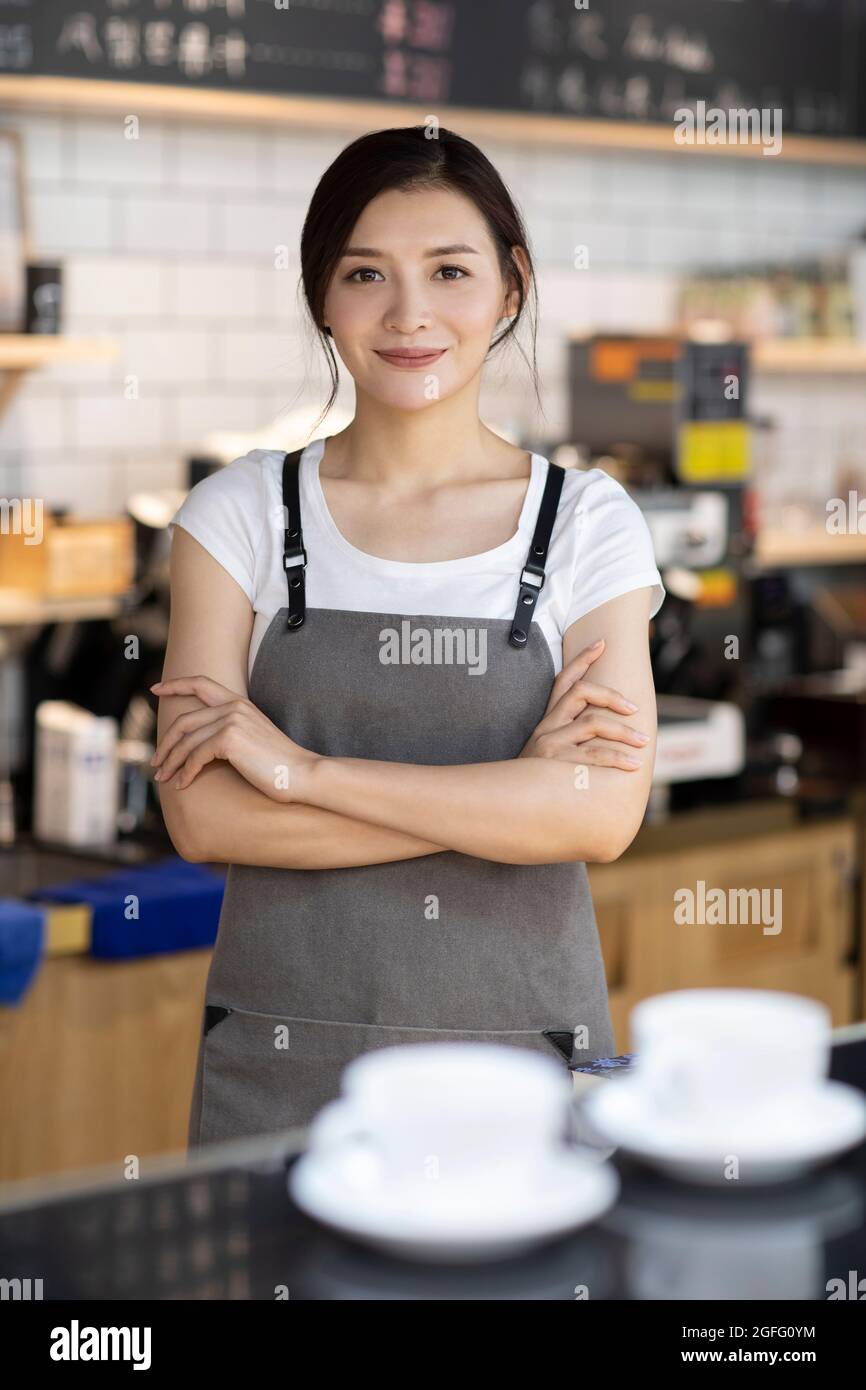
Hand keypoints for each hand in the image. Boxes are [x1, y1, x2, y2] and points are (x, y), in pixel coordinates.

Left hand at [150, 675, 318, 800]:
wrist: (302, 773)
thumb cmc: (279, 764)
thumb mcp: (252, 738)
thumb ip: (229, 731)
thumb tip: (199, 744)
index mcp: (239, 702)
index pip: (200, 683)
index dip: (175, 685)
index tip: (155, 689)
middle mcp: (233, 707)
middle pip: (184, 721)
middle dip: (165, 743)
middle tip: (156, 761)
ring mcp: (231, 721)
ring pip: (186, 742)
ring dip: (171, 762)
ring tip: (163, 778)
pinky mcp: (228, 740)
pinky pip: (195, 757)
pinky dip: (186, 773)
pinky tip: (183, 785)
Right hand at [519, 638, 648, 771]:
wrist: (505, 806)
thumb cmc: (532, 782)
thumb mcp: (543, 755)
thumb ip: (567, 742)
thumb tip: (599, 735)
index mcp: (546, 721)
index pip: (562, 681)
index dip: (582, 660)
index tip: (602, 643)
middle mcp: (547, 727)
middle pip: (582, 692)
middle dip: (612, 696)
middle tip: (634, 709)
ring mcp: (551, 744)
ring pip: (594, 723)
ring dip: (624, 732)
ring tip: (643, 742)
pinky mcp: (557, 764)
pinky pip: (594, 754)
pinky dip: (617, 758)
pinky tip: (632, 765)